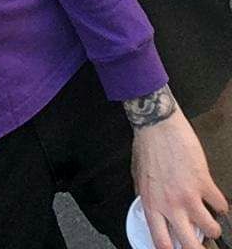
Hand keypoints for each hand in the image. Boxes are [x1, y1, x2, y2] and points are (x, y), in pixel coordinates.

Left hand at [130, 103, 227, 248]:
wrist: (157, 124)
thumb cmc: (146, 147)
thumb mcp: (138, 178)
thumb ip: (147, 198)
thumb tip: (151, 212)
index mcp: (151, 205)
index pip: (161, 242)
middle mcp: (170, 205)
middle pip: (189, 244)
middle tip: (203, 246)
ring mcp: (188, 195)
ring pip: (211, 229)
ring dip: (212, 227)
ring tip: (210, 221)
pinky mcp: (203, 182)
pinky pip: (221, 205)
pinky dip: (221, 206)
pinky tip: (215, 200)